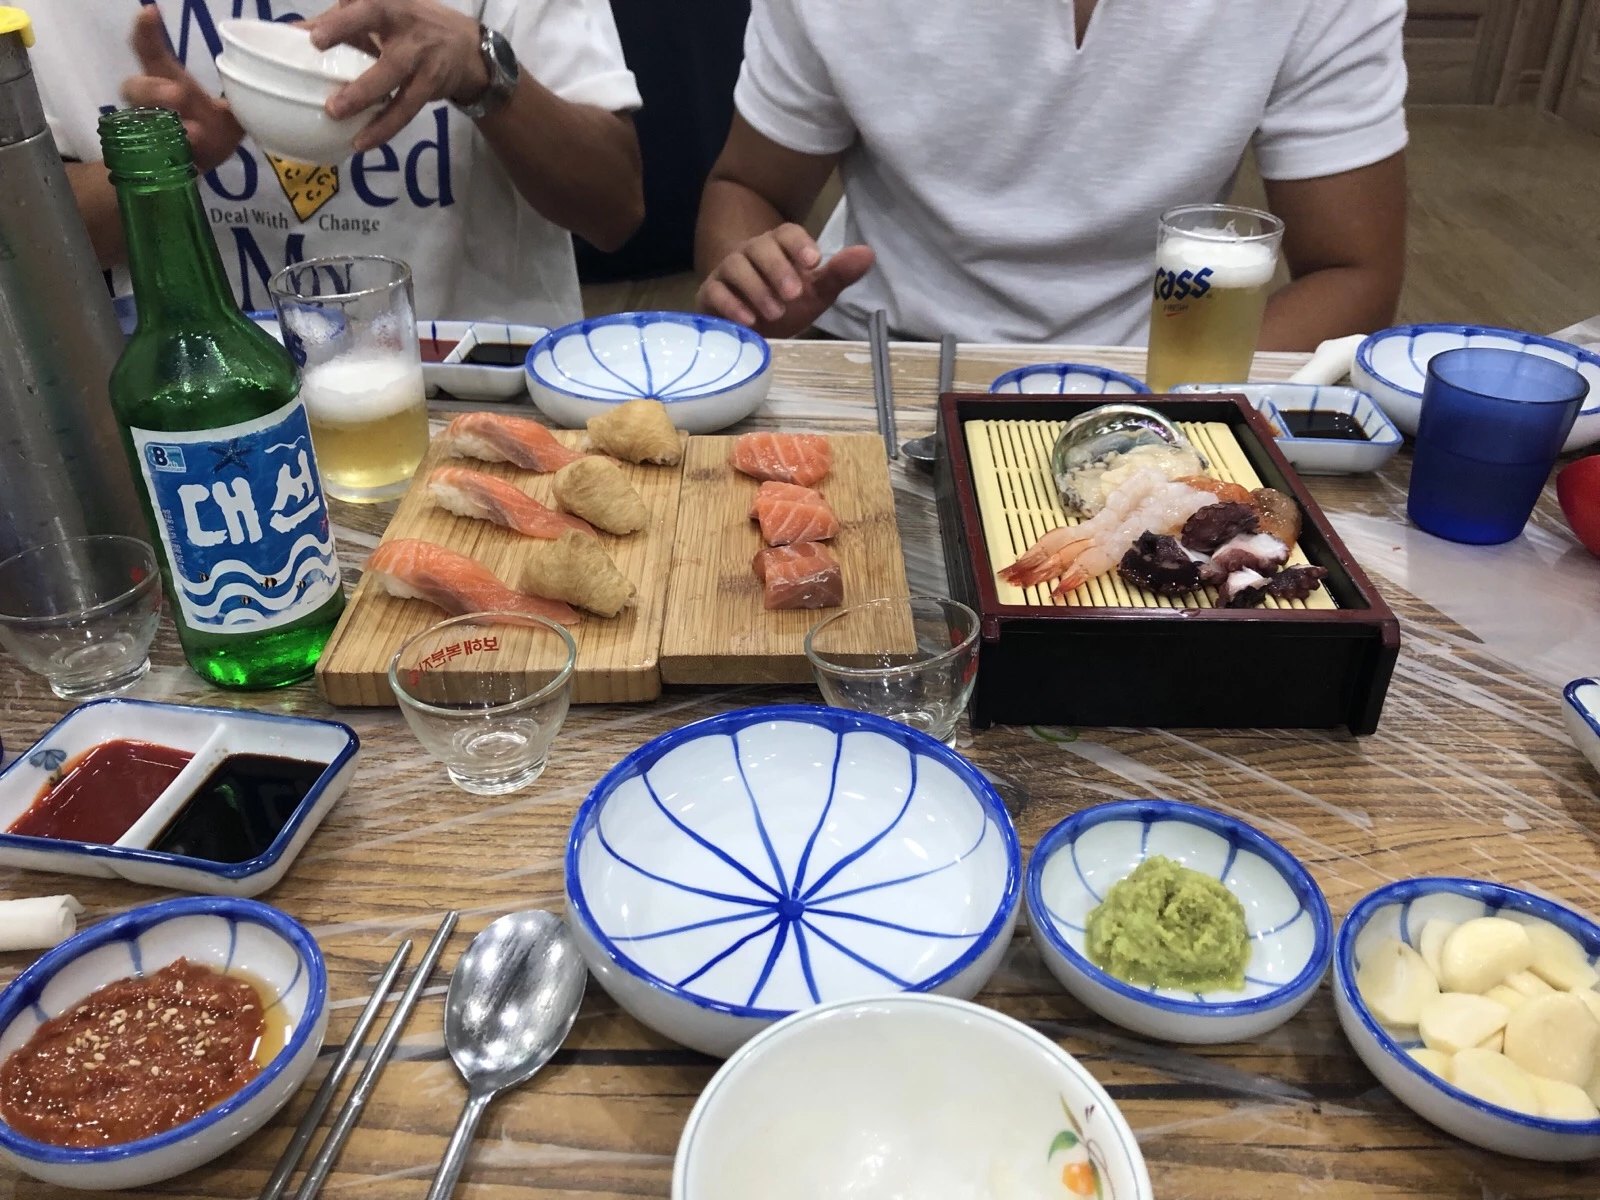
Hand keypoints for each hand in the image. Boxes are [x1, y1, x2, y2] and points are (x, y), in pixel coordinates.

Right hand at [121, 7, 243, 172]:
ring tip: (193, 132)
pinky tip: (189, 156)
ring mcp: (145, 130)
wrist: (199, 168)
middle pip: (136, 87)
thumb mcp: (231, 114)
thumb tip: (275, 73)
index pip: (150, 52)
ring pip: (139, 120)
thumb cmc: (211, 132)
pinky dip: (170, 155)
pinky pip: (148, 155)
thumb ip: (244, 95)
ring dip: (165, 125)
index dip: (145, 32)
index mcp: (169, 83)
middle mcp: (151, 103)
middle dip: (155, 90)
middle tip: (180, 95)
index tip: (150, 12)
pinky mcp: (147, 157)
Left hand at [307, 0, 489, 151]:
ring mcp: (421, 57)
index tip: (315, 39)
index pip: (364, 8)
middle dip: (357, 67)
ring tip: (337, 116)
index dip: (340, 23)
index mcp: (389, 4)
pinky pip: (406, 109)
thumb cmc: (409, 24)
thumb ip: (337, 20)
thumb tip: (290, 33)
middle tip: (330, 93)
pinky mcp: (430, 84)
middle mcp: (407, 27)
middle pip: (383, 45)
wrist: (466, 47)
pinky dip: (384, 127)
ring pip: (394, 81)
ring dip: (367, 101)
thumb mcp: (377, 12)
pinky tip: (364, 141)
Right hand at [697, 223, 874, 338]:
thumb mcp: (817, 292)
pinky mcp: (710, 294)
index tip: (814, 262)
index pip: (787, 233)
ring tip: (776, 313)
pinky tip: (748, 321)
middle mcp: (751, 253)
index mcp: (779, 247)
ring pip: (737, 267)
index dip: (800, 244)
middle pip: (760, 247)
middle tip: (794, 294)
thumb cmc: (785, 303)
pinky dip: (731, 305)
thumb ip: (839, 274)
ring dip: (757, 289)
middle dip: (778, 269)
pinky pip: (716, 292)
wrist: (751, 325)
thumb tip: (868, 253)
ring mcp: (728, 272)